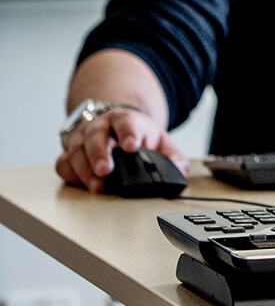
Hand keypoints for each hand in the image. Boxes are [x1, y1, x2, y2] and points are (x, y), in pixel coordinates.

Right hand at [56, 108, 188, 192]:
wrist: (117, 126)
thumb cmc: (139, 137)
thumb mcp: (161, 142)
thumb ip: (173, 158)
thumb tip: (180, 173)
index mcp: (126, 120)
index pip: (127, 123)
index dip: (128, 133)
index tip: (131, 146)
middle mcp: (101, 126)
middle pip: (96, 135)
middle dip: (100, 154)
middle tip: (105, 171)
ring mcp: (83, 138)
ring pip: (77, 149)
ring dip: (85, 169)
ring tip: (97, 185)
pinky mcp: (70, 153)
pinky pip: (64, 163)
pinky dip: (71, 174)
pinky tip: (81, 183)